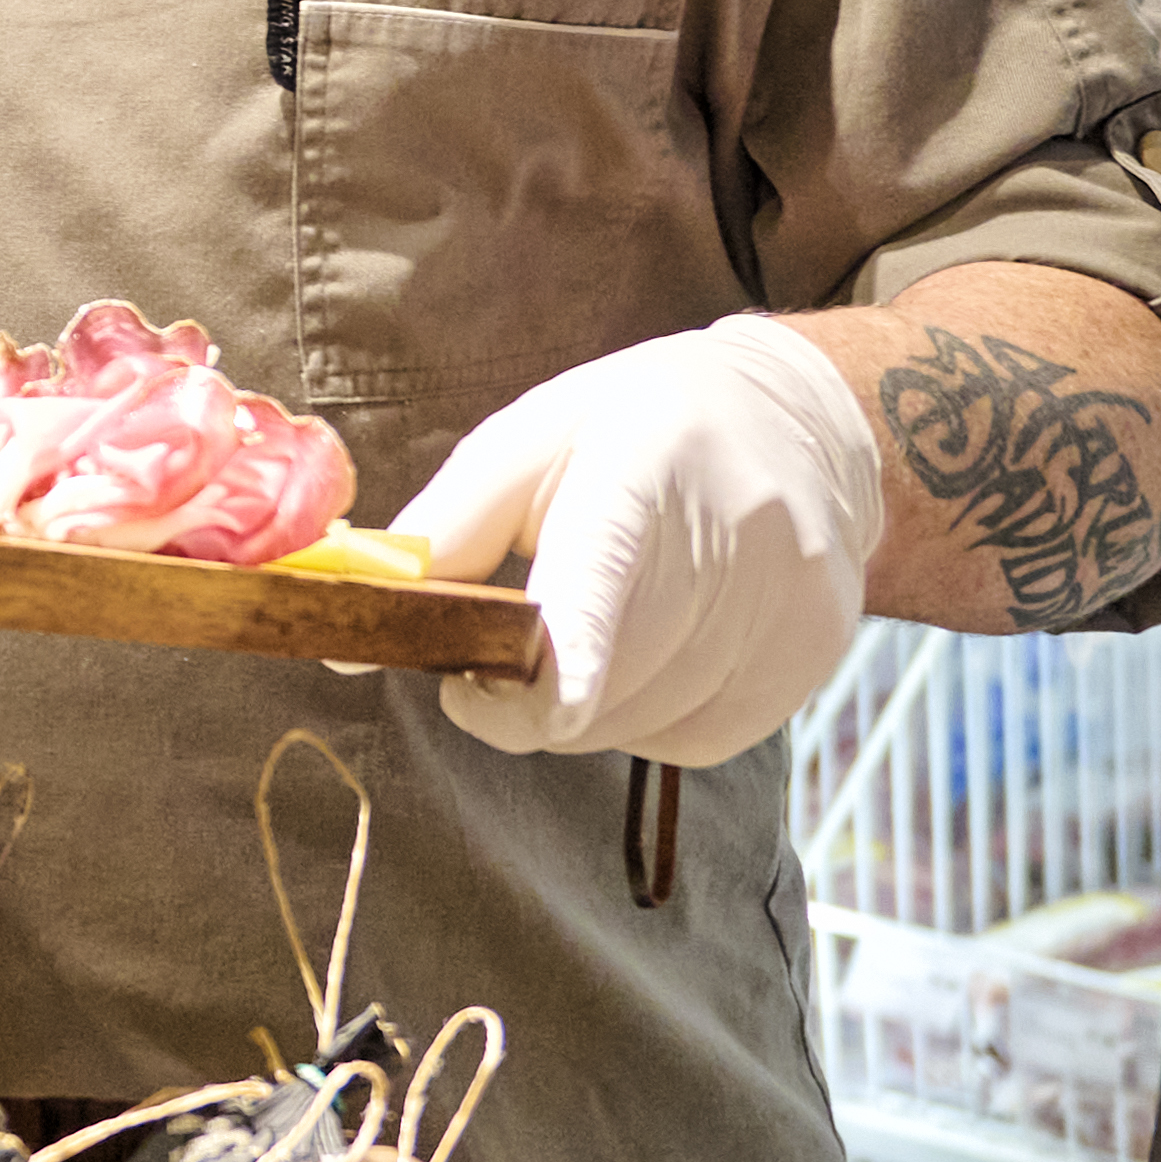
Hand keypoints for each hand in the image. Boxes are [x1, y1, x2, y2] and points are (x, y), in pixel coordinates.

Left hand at [401, 315, 884, 769]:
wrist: (805, 423)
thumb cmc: (638, 428)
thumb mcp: (529, 442)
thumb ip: (440, 535)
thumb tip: (346, 631)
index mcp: (647, 462)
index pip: (600, 580)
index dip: (555, 667)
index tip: (494, 705)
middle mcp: (736, 532)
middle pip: (608, 678)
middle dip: (525, 695)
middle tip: (491, 663)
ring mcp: (789, 598)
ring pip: (645, 720)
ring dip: (584, 709)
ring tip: (578, 642)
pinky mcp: (814, 651)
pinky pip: (697, 738)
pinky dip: (647, 719)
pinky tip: (645, 656)